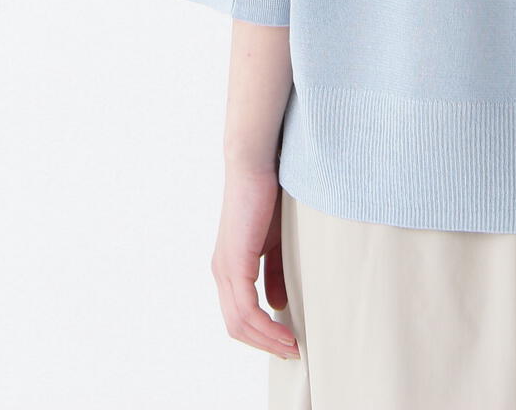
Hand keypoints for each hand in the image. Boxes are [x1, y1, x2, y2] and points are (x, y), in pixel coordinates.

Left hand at [211, 164, 300, 360]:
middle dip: (265, 344)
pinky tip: (284, 331)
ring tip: (293, 347)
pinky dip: (266, 327)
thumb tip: (278, 303)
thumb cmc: (270, 193)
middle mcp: (222, 272)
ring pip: (240, 323)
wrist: (257, 163)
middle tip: (292, 352)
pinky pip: (246, 309)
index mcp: (230, 266)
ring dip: (267, 340)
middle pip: (236, 326)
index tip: (288, 342)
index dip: (263, 333)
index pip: (240, 314)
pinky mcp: (234, 263)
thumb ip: (275, 271)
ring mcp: (225, 269)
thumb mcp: (276, 241)